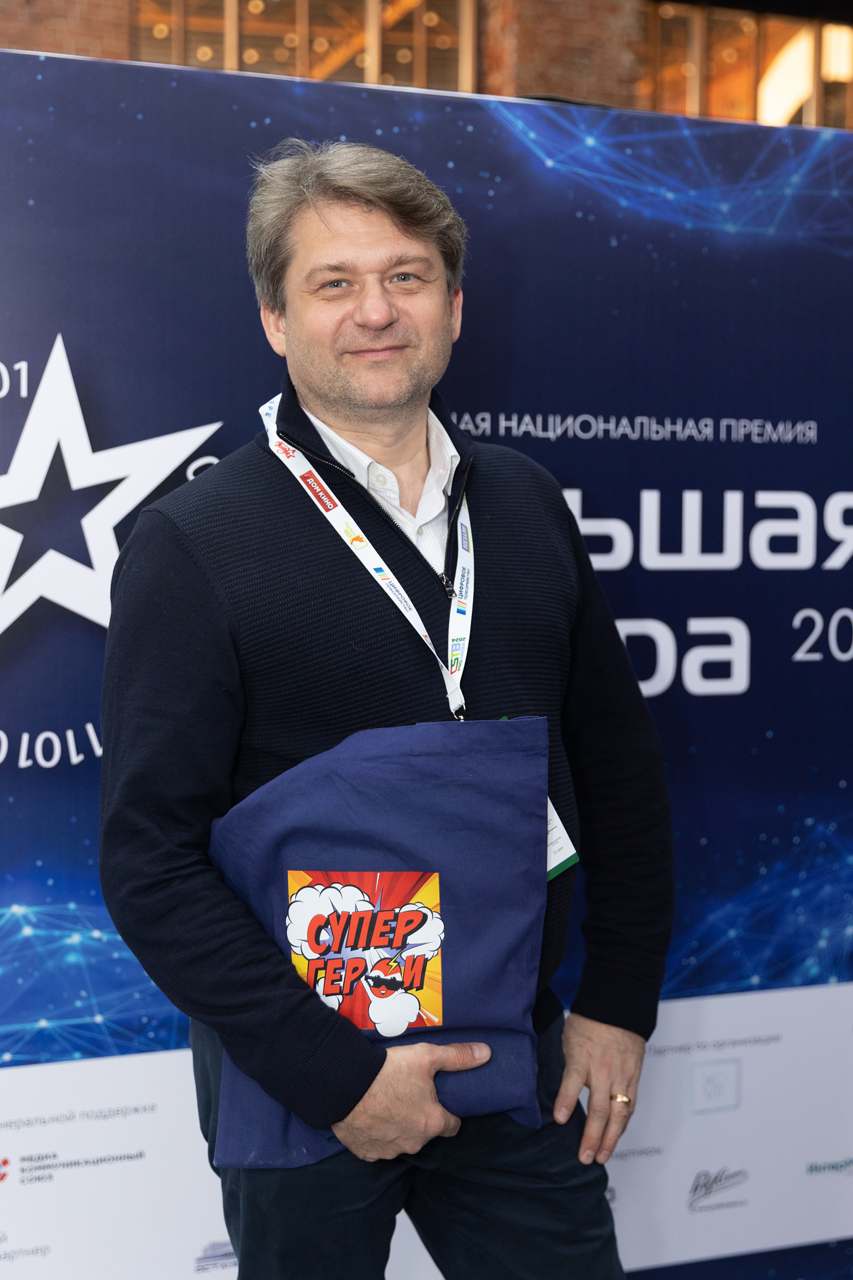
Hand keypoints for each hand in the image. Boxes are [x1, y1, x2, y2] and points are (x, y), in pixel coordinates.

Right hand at [331, 1040, 490, 1161]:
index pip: (452, 1125)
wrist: (344, 1084)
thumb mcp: (426, 1056)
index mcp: (432, 1122)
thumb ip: (457, 1057)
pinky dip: (378, 1135)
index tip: (438, 1100)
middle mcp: (414, 1143)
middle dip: (421, 1118)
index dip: (448, 1113)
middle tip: (409, 1096)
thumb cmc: (388, 1070)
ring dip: (399, 1128)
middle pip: (426, 1133)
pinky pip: (379, 1147)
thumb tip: (486, 1054)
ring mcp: (390, 1151)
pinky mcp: (368, 1154)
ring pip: (402, 1141)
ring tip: (388, 1104)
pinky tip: (371, 1116)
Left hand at [553, 1012, 644, 1165]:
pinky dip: (622, 1125)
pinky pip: (630, 1106)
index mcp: (583, 1056)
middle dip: (592, 1135)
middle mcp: (603, 1069)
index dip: (566, 1101)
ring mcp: (621, 1076)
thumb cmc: (588, 1023)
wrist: (619, 1008)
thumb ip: (563, 1064)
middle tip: (585, 1157)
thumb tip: (546, 1087)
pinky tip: (615, 1138)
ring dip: (610, 1138)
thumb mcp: (567, 1038)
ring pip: (618, 1113)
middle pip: (600, 1108)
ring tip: (602, 1156)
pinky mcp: (633, 1078)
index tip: (560, 1119)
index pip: (573, 1080)